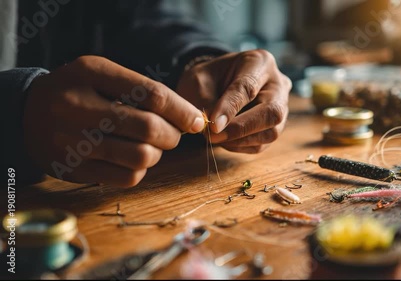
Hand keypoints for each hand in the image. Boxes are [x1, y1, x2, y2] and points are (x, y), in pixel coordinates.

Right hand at [24, 56, 205, 186]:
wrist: (27, 113)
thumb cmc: (78, 91)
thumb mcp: (102, 74)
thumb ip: (143, 90)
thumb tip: (190, 117)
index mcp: (90, 73)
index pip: (152, 95)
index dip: (183, 111)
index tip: (197, 120)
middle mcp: (78, 106)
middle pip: (150, 128)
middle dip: (173, 135)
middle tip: (174, 135)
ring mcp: (72, 141)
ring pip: (141, 157)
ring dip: (157, 154)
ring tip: (151, 146)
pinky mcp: (74, 169)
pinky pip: (126, 178)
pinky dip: (140, 170)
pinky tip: (132, 159)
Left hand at [176, 49, 290, 153]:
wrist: (215, 85)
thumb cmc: (207, 79)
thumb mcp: (199, 82)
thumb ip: (207, 102)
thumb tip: (215, 129)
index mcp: (260, 62)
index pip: (248, 87)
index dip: (230, 108)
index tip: (213, 124)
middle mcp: (277, 84)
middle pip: (272, 112)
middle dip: (242, 128)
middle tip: (215, 136)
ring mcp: (281, 107)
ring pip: (271, 132)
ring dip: (240, 140)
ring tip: (216, 137)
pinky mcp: (275, 127)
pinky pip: (262, 144)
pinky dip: (241, 146)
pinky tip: (224, 140)